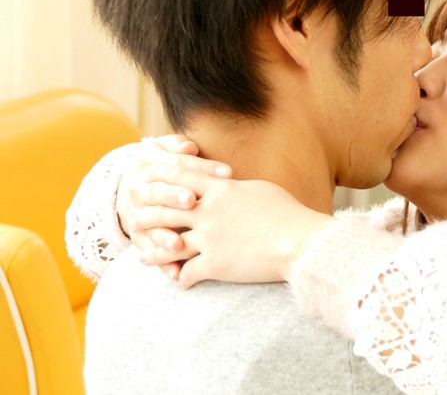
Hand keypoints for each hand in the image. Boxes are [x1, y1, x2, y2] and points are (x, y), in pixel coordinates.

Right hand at [117, 134, 232, 276]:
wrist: (133, 184)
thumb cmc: (166, 166)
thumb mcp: (168, 152)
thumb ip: (178, 147)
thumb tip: (188, 144)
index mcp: (150, 165)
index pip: (178, 165)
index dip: (202, 168)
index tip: (227, 173)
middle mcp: (140, 189)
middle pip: (158, 193)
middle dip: (174, 196)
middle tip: (192, 202)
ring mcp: (138, 215)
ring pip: (149, 226)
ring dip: (163, 236)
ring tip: (178, 245)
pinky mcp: (141, 238)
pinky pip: (150, 252)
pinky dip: (163, 264)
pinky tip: (177, 275)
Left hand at [130, 173, 331, 288]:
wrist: (299, 241)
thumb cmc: (288, 213)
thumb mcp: (260, 189)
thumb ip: (236, 187)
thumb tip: (228, 184)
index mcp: (220, 189)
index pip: (180, 177)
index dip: (159, 176)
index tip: (144, 176)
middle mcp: (208, 211)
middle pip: (165, 209)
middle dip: (145, 214)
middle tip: (133, 220)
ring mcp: (209, 238)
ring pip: (168, 243)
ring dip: (153, 251)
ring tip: (142, 257)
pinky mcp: (214, 264)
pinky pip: (188, 272)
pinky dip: (181, 279)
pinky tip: (178, 283)